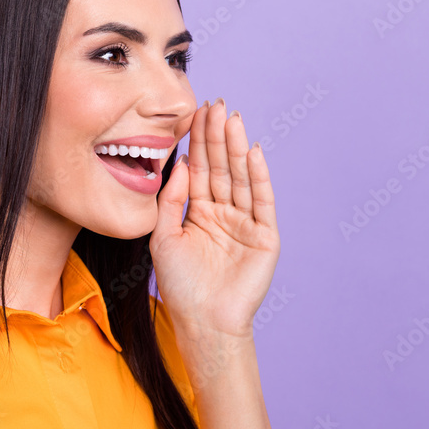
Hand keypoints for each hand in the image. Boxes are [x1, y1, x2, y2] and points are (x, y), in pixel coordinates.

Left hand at [151, 98, 280, 341]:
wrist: (203, 323)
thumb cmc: (180, 286)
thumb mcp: (163, 237)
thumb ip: (170, 200)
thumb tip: (180, 163)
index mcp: (200, 213)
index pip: (201, 170)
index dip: (199, 143)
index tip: (197, 113)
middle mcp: (225, 214)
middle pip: (222, 168)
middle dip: (219, 138)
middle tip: (217, 105)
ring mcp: (246, 224)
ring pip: (242, 178)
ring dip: (238, 149)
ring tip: (233, 120)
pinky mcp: (265, 237)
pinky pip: (262, 201)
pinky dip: (259, 177)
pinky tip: (253, 152)